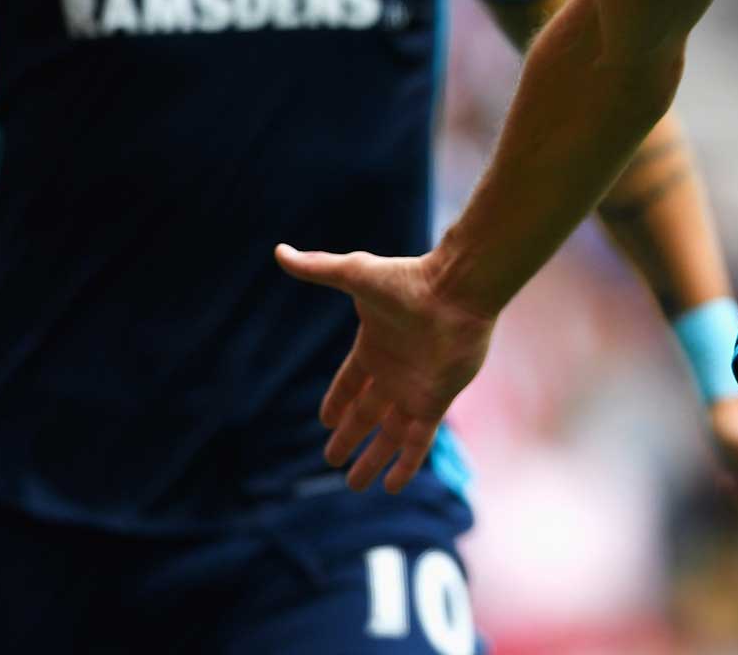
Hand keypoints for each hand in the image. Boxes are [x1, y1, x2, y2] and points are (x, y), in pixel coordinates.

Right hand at [275, 244, 495, 492]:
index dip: (336, 401)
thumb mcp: (355, 275)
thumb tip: (279, 251)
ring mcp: (415, 388)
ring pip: (390, 434)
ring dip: (373, 459)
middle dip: (349, 436)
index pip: (349, 381)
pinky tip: (392, 486)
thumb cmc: (409, 281)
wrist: (458, 290)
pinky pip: (418, 441)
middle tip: (332, 459)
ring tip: (355, 485)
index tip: (324, 421)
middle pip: (366, 413)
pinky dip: (405, 464)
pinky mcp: (436, 400)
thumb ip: (318, 268)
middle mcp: (393, 372)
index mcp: (372, 346)